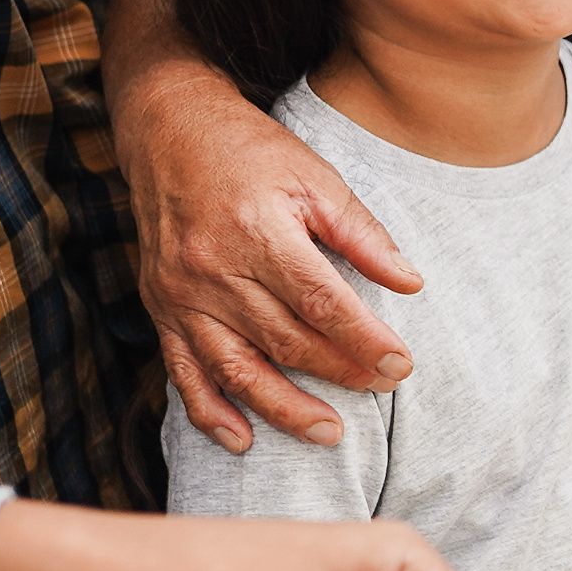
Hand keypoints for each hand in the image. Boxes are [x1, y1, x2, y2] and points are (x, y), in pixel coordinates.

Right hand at [124, 59, 421, 450]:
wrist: (168, 131)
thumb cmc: (251, 152)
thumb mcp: (315, 175)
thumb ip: (362, 233)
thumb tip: (411, 282)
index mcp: (258, 231)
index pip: (322, 302)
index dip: (364, 339)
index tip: (401, 365)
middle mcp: (214, 269)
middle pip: (284, 339)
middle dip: (339, 372)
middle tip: (383, 388)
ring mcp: (181, 294)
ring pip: (236, 368)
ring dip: (283, 409)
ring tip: (330, 434)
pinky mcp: (160, 308)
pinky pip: (183, 372)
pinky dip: (210, 412)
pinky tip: (244, 439)